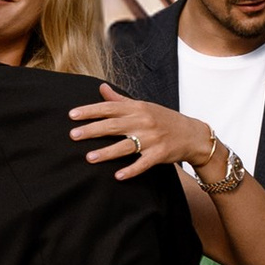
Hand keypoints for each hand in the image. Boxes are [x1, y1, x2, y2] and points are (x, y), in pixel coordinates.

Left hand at [70, 89, 214, 183]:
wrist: (192, 134)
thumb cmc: (164, 119)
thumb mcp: (144, 106)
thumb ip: (120, 100)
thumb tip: (101, 88)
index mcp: (137, 108)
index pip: (109, 108)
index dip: (90, 111)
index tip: (72, 115)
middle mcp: (143, 122)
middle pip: (114, 126)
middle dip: (92, 130)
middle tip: (73, 135)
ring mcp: (152, 139)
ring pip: (125, 146)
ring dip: (107, 152)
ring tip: (89, 157)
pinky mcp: (159, 154)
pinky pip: (143, 163)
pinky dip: (132, 170)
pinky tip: (118, 175)